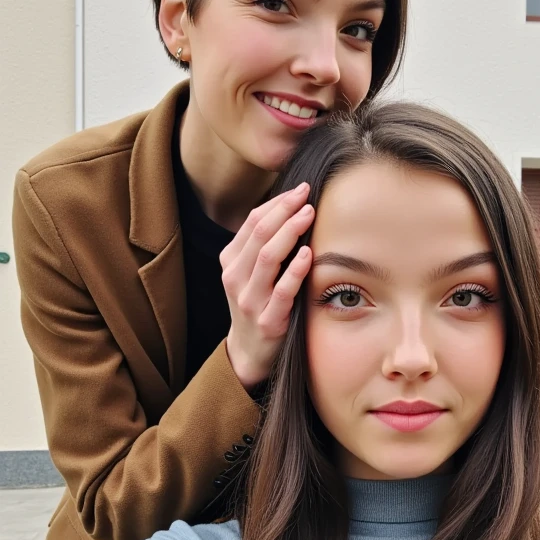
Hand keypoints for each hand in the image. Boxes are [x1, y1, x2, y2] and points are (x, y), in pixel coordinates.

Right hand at [221, 183, 313, 388]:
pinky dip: (295, 270)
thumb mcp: (250, 273)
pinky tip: (309, 254)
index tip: (300, 189)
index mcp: (231, 261)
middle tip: (307, 195)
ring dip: (290, 232)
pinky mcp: (268, 320)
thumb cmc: (256, 303)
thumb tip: (291, 207)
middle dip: (284, 210)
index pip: (252, 222)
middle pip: (259, 234)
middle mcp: (235, 278)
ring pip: (267, 257)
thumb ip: (262, 245)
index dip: (277, 202)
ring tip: (309, 215)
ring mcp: (250, 300)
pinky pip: (282, 291)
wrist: (248, 350)